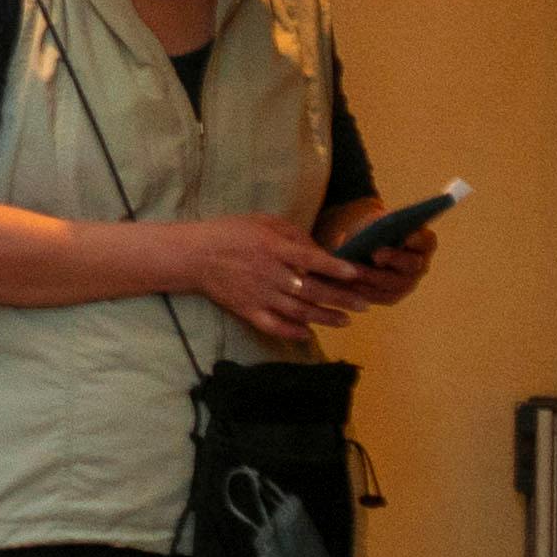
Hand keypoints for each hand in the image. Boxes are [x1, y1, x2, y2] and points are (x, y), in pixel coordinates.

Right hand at [164, 213, 371, 348]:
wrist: (193, 256)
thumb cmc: (230, 233)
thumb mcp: (262, 222)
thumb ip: (292, 234)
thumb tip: (319, 251)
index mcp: (273, 249)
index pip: (311, 260)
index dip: (335, 268)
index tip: (355, 275)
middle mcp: (270, 274)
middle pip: (312, 290)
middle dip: (341, 298)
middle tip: (363, 305)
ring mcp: (259, 295)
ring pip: (298, 311)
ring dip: (325, 317)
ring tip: (345, 320)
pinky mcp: (247, 310)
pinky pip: (274, 326)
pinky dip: (292, 332)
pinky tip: (308, 334)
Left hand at [328, 209, 445, 303]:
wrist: (360, 250)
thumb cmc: (371, 231)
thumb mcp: (375, 222)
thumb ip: (379, 222)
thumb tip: (375, 224)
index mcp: (422, 243)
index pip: (427, 241)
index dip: (419, 240)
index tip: (407, 237)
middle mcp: (420, 265)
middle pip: (412, 264)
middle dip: (393, 258)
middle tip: (376, 254)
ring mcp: (408, 283)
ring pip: (395, 284)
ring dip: (374, 277)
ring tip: (355, 271)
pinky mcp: (392, 297)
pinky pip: (381, 297)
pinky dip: (366, 290)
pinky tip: (351, 283)